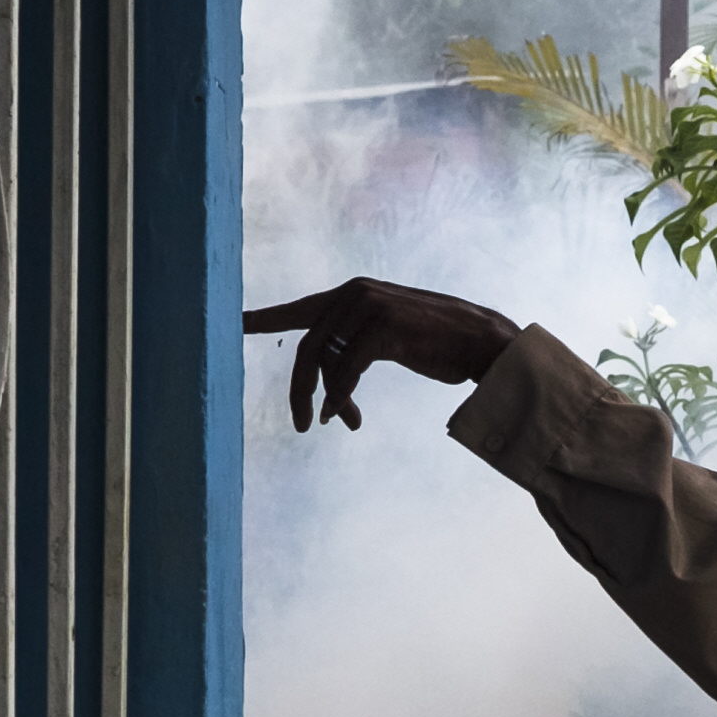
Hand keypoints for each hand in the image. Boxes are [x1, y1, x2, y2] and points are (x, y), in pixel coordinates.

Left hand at [243, 277, 520, 430]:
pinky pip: (347, 370)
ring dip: (328, 397)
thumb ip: (355, 343)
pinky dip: (340, 396)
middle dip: (300, 388)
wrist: (483, 342)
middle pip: (308, 346)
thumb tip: (327, 378)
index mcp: (354, 294)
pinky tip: (341, 415)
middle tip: (300, 422)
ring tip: (337, 420)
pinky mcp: (383, 326)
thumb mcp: (389, 338)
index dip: (266, 318)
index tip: (234, 323)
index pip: (300, 308)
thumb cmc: (439, 346)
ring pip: (325, 360)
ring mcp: (369, 306)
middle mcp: (356, 293)